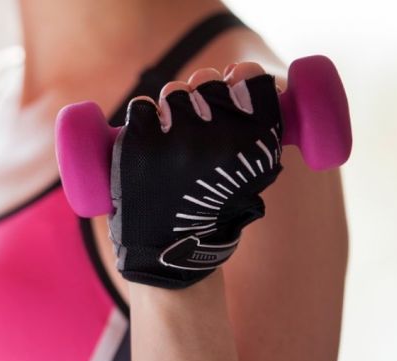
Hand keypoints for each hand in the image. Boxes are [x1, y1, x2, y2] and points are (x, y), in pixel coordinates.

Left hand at [109, 62, 282, 287]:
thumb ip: (255, 132)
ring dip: (169, 109)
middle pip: (206, 82)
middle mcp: (219, 137)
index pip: (251, 78)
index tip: (232, 82)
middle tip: (194, 120)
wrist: (170, 251)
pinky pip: (140, 107)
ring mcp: (178, 139)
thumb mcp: (252, 177)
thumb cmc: (211, 211)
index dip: (240, 76)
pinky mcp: (141, 143)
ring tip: (170, 139)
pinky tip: (147, 141)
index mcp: (254, 142)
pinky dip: (142, 120)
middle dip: (199, 93)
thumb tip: (240, 74)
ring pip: (172, 92)